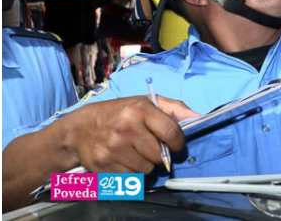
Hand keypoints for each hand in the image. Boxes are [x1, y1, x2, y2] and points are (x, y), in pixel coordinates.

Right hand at [63, 96, 197, 172]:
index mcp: (140, 110)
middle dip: (159, 154)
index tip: (177, 146)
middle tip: (150, 147)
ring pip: (146, 169)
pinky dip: (131, 173)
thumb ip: (174, 109)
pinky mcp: (103, 165)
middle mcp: (126, 129)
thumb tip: (200, 118)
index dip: (179, 143)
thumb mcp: (146, 103)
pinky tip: (123, 161)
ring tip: (135, 153)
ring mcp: (113, 148)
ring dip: (145, 165)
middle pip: (159, 156)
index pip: (172, 133)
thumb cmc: (120, 113)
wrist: (80, 129)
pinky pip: (130, 178)